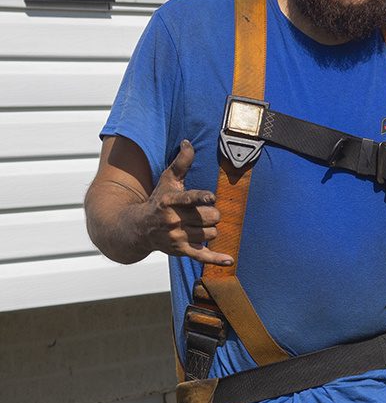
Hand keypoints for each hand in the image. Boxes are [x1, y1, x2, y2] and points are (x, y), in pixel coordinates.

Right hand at [144, 141, 229, 265]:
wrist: (137, 229)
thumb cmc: (157, 201)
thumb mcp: (167, 181)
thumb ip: (180, 163)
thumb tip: (188, 142)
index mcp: (169, 202)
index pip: (188, 199)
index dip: (200, 197)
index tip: (211, 197)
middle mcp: (172, 221)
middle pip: (209, 217)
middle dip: (212, 214)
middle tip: (205, 212)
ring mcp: (177, 237)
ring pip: (210, 233)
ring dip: (211, 229)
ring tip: (199, 225)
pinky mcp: (180, 251)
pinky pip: (202, 256)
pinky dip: (216, 259)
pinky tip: (230, 261)